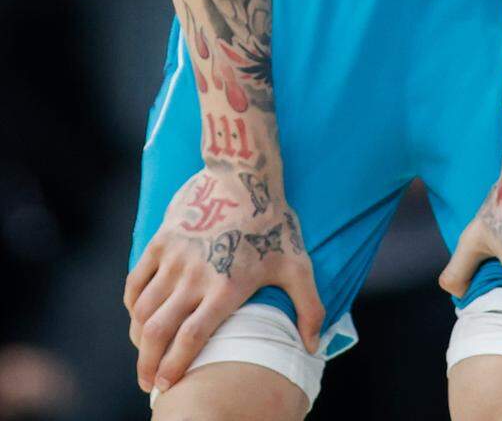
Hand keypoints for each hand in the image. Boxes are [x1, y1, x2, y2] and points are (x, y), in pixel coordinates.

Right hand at [124, 164, 322, 394]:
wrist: (245, 172)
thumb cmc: (273, 221)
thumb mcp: (297, 263)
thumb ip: (309, 307)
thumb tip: (312, 346)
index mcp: (226, 288)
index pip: (191, 338)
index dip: (174, 367)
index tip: (164, 385)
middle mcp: (195, 276)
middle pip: (158, 331)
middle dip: (146, 364)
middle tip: (147, 381)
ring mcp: (176, 258)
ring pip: (143, 309)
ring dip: (137, 337)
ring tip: (144, 351)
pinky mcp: (162, 240)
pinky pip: (135, 281)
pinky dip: (132, 304)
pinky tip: (138, 315)